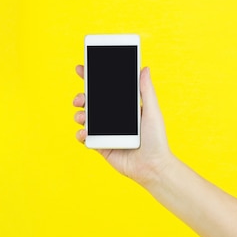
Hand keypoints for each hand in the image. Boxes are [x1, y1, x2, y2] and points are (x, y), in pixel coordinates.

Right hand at [73, 65, 173, 185]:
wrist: (153, 167)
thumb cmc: (157, 140)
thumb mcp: (152, 112)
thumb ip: (146, 91)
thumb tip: (145, 69)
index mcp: (123, 107)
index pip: (105, 90)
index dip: (91, 79)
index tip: (81, 69)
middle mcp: (112, 118)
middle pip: (90, 103)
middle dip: (81, 97)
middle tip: (80, 98)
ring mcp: (104, 132)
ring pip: (84, 118)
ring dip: (79, 114)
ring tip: (82, 116)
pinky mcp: (100, 146)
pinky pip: (84, 137)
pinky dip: (80, 133)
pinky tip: (84, 132)